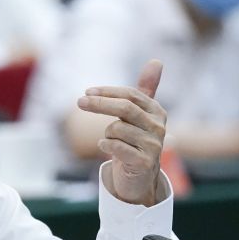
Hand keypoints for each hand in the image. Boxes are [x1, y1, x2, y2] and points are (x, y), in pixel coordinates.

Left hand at [77, 60, 166, 205]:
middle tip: (79, 102)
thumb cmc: (135, 142)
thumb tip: (157, 60)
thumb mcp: (139, 115)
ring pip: (118, 129)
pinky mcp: (145, 163)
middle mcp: (159, 127)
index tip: (87, 92)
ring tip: (111, 140)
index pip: (131, 94)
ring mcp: (154, 146)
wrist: (139, 178)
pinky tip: (106, 148)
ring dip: (106, 133)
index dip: (107, 92)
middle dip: (100, 104)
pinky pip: (116, 147)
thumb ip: (144, 89)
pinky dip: (106, 145)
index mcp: (157, 111)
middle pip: (125, 108)